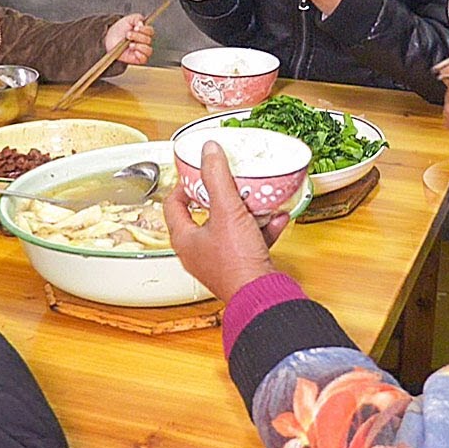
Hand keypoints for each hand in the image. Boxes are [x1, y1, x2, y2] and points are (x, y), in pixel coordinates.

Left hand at [105, 14, 154, 64]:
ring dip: (139, 46)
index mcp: (144, 32)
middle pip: (148, 40)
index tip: (136, 27)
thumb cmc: (120, 30)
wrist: (109, 38)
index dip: (144, 29)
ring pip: (148, 50)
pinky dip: (140, 55)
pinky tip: (134, 51)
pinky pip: (144, 59)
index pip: (150, 31)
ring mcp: (141, 50)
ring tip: (130, 44)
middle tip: (128, 34)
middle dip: (137, 36)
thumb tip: (142, 23)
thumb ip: (137, 18)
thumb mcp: (128, 19)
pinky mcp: (137, 58)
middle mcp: (144, 41)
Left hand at [163, 141, 288, 302]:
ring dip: (244, 211)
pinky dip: (262, 228)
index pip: (173, 204)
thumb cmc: (237, 263)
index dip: (183, 184)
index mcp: (185, 239)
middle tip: (227, 179)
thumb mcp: (226, 210)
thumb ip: (216, 177)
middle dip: (219, 195)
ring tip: (254, 196)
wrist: (263, 296)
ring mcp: (221, 260)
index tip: (196, 171)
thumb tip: (208, 151)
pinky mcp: (242, 266)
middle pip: (203, 214)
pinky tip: (275, 217)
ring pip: (229, 227)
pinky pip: (250, 241)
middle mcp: (199, 252)